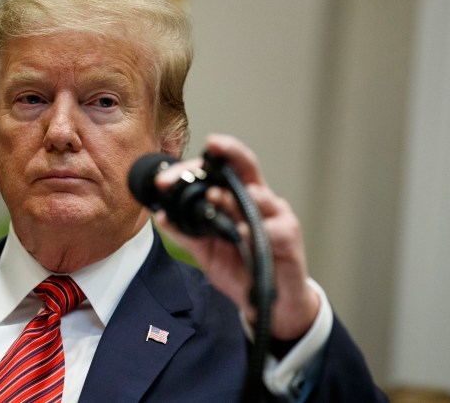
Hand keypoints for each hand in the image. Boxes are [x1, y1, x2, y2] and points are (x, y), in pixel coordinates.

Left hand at [153, 134, 319, 339]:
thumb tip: (159, 215)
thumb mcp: (207, 251)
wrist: (271, 303)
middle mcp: (259, 201)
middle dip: (229, 152)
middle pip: (246, 166)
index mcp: (237, 200)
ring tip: (214, 197)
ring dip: (233, 196)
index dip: (194, 168)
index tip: (166, 177)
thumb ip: (186, 232)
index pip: (218, 172)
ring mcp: (276, 217)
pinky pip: (272, 228)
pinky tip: (240, 231)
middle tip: (210, 146)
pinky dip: (254, 228)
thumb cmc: (242, 269)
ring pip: (258, 195)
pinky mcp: (289, 238)